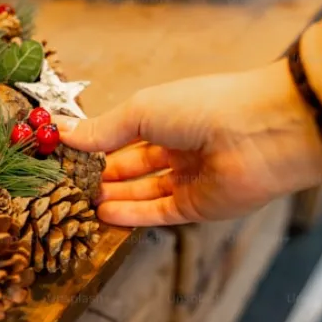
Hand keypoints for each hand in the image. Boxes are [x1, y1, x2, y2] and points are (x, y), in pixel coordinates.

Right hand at [58, 60, 321, 226]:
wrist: (261, 133)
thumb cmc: (202, 107)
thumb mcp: (141, 111)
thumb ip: (102, 130)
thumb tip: (61, 132)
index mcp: (168, 115)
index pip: (123, 133)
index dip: (94, 143)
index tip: (61, 152)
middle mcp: (179, 146)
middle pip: (131, 166)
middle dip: (99, 174)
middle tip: (64, 183)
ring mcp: (190, 178)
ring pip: (142, 191)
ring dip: (111, 196)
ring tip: (76, 201)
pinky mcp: (199, 207)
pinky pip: (158, 212)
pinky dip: (131, 215)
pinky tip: (103, 214)